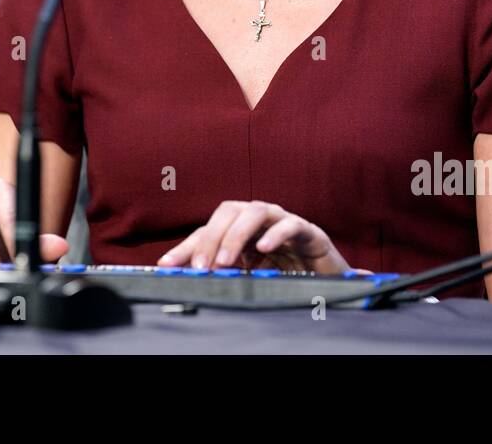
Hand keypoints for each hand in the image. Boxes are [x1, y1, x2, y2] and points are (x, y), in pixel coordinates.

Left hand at [156, 200, 350, 274]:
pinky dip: (276, 233)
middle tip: (201, 266)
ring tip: (225, 262)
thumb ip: (220, 273)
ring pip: (254, 212)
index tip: (166, 266)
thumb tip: (182, 279)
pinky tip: (264, 248)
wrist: (325, 276)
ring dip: (236, 236)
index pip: (206, 230)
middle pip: (228, 212)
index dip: (185, 247)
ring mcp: (281, 220)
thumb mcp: (245, 275)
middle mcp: (257, 218)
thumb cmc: (282, 270)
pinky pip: (290, 224)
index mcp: (239, 227)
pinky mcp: (306, 230)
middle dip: (211, 238)